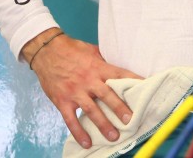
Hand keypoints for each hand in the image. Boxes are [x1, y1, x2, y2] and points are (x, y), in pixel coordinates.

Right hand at [22, 28, 142, 148]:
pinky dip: (79, 132)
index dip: (134, 81)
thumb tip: (121, 70)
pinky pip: (71, 120)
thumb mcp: (92, 51)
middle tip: (131, 120)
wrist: (47, 51)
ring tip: (114, 136)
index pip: (120, 74)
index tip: (146, 89)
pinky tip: (87, 143)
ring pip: (91, 110)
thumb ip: (105, 62)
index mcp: (99, 67)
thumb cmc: (72, 50)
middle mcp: (88, 80)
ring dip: (103, 124)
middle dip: (120, 108)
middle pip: (107, 95)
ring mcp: (75, 92)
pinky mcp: (62, 101)